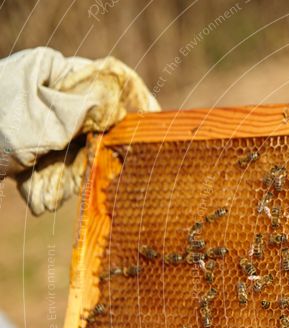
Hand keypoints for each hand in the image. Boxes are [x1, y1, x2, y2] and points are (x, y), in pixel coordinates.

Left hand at [0, 47, 158, 214]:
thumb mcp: (39, 120)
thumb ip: (82, 111)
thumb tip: (118, 108)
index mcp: (50, 71)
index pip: (107, 78)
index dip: (134, 102)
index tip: (153, 126)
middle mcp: (49, 91)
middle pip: (97, 119)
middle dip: (95, 153)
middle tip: (98, 174)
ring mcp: (40, 119)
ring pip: (79, 148)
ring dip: (68, 175)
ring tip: (47, 191)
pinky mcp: (32, 146)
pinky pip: (59, 164)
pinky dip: (53, 183)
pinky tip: (40, 194)